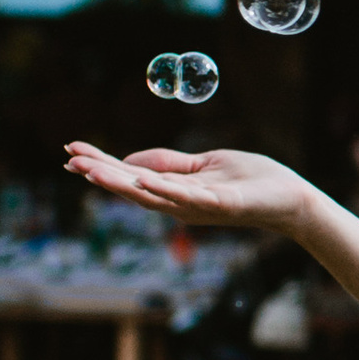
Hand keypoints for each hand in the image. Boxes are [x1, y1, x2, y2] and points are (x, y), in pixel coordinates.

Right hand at [63, 142, 312, 235]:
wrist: (289, 197)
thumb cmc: (249, 180)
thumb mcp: (202, 165)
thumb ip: (168, 163)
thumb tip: (130, 160)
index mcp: (174, 192)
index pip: (130, 176)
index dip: (101, 165)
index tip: (71, 153)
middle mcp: (180, 203)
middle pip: (133, 187)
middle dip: (100, 174)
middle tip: (69, 161)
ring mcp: (199, 206)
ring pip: (153, 195)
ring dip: (121, 183)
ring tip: (92, 171)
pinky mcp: (222, 203)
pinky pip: (189, 196)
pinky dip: (165, 189)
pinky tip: (143, 180)